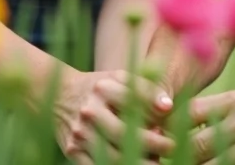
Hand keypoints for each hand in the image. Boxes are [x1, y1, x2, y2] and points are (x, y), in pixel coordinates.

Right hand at [51, 67, 175, 163]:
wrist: (60, 96)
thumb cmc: (100, 88)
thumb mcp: (121, 78)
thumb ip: (146, 89)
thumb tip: (168, 107)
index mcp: (103, 88)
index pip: (134, 100)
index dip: (155, 111)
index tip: (175, 121)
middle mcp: (89, 110)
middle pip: (124, 132)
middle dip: (152, 143)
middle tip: (172, 148)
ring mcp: (79, 132)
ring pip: (113, 155)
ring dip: (138, 161)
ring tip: (158, 162)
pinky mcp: (72, 150)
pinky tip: (134, 164)